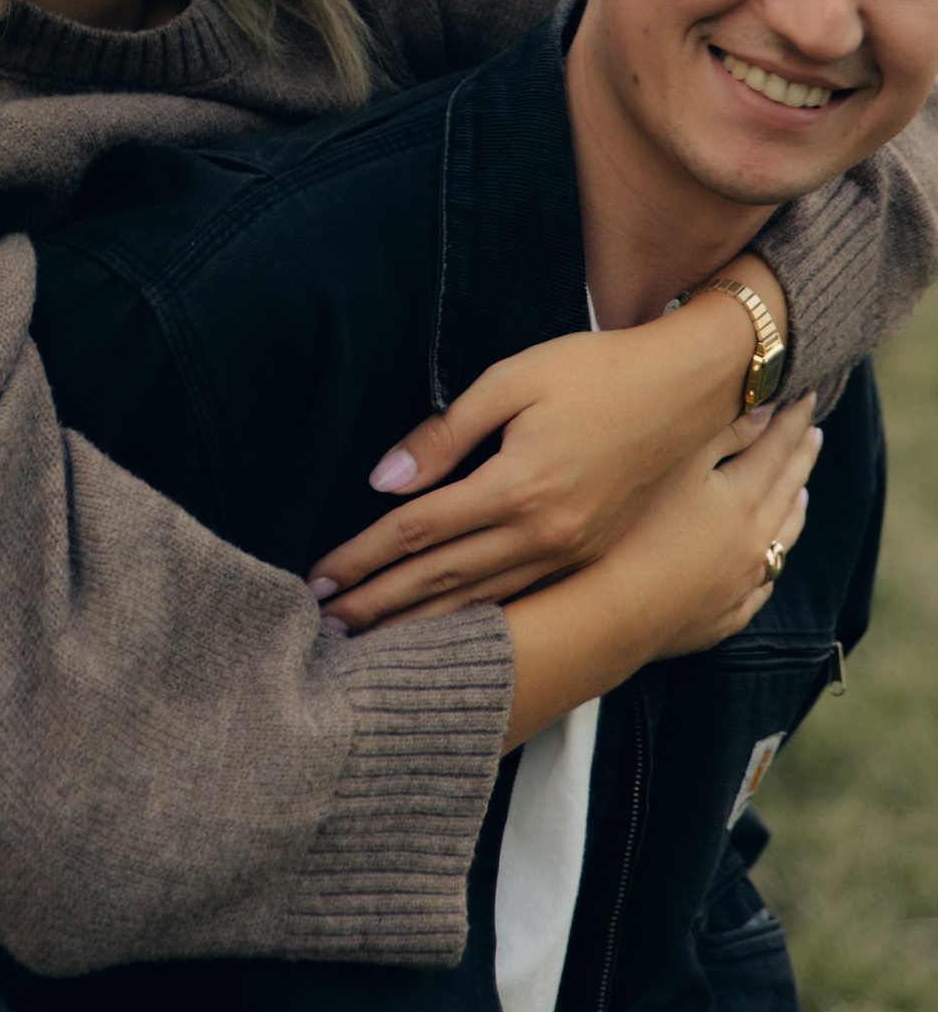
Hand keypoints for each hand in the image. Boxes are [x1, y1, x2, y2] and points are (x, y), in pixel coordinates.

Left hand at [309, 267, 782, 631]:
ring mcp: (570, 551)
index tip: (321, 577)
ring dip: (422, 625)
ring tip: (373, 640)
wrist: (689, 389)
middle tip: (326, 627)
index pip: (418, 532)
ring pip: (481, 602)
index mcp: (517, 487)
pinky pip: (519, 597)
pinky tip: (450, 632)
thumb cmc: (596, 370)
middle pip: (441, 581)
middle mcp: (543, 533)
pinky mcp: (589, 554)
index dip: (363, 556)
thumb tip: (384, 479)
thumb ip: (446, 433)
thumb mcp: (514, 379)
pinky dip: (477, 620)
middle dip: (379, 605)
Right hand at [600, 397, 818, 658]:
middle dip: (801, 458)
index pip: (777, 448)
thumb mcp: (678, 466)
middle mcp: (754, 541)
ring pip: (782, 540)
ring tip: (802, 494)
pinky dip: (770, 562)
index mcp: (743, 499)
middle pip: (788, 490)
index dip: (793, 420)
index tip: (809, 397)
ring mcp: (743, 582)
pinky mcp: (725, 615)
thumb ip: (723, 434)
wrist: (619, 611)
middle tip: (814, 434)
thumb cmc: (638, 529)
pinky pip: (762, 585)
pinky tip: (767, 559)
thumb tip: (766, 413)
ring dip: (794, 510)